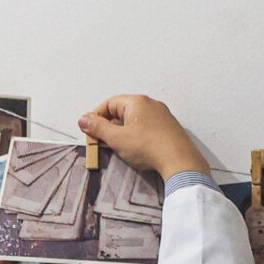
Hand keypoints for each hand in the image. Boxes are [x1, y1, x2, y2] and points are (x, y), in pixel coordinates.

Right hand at [78, 94, 208, 179]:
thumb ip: (98, 128)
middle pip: (122, 111)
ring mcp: (162, 115)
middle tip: (103, 141)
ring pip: (135, 120)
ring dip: (123, 132)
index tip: (90, 130)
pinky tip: (137, 149)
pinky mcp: (169, 128)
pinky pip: (147, 127)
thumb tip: (83, 119)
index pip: (109, 103)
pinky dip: (137, 136)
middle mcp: (151, 104)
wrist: (179, 161)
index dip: (97, 117)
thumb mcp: (116, 138)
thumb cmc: (147, 147)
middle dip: (110, 126)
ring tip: (119, 147)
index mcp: (137, 102)